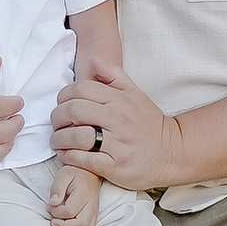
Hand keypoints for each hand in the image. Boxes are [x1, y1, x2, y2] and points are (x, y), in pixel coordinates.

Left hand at [45, 163, 99, 225]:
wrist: (89, 172)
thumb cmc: (74, 173)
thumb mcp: (63, 174)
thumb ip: (57, 188)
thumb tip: (53, 203)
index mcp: (84, 192)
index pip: (70, 210)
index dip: (56, 212)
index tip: (49, 206)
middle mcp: (92, 205)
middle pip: (81, 224)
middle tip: (53, 221)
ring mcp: (94, 213)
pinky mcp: (94, 218)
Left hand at [52, 58, 177, 194]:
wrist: (171, 152)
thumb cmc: (148, 123)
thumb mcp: (135, 93)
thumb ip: (113, 75)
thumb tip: (92, 59)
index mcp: (119, 100)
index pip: (81, 89)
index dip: (64, 96)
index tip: (61, 104)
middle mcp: (118, 119)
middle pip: (74, 111)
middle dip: (57, 117)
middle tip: (55, 123)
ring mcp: (117, 144)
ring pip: (76, 136)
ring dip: (59, 139)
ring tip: (56, 141)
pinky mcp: (115, 166)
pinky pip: (84, 160)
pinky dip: (69, 157)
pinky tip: (66, 155)